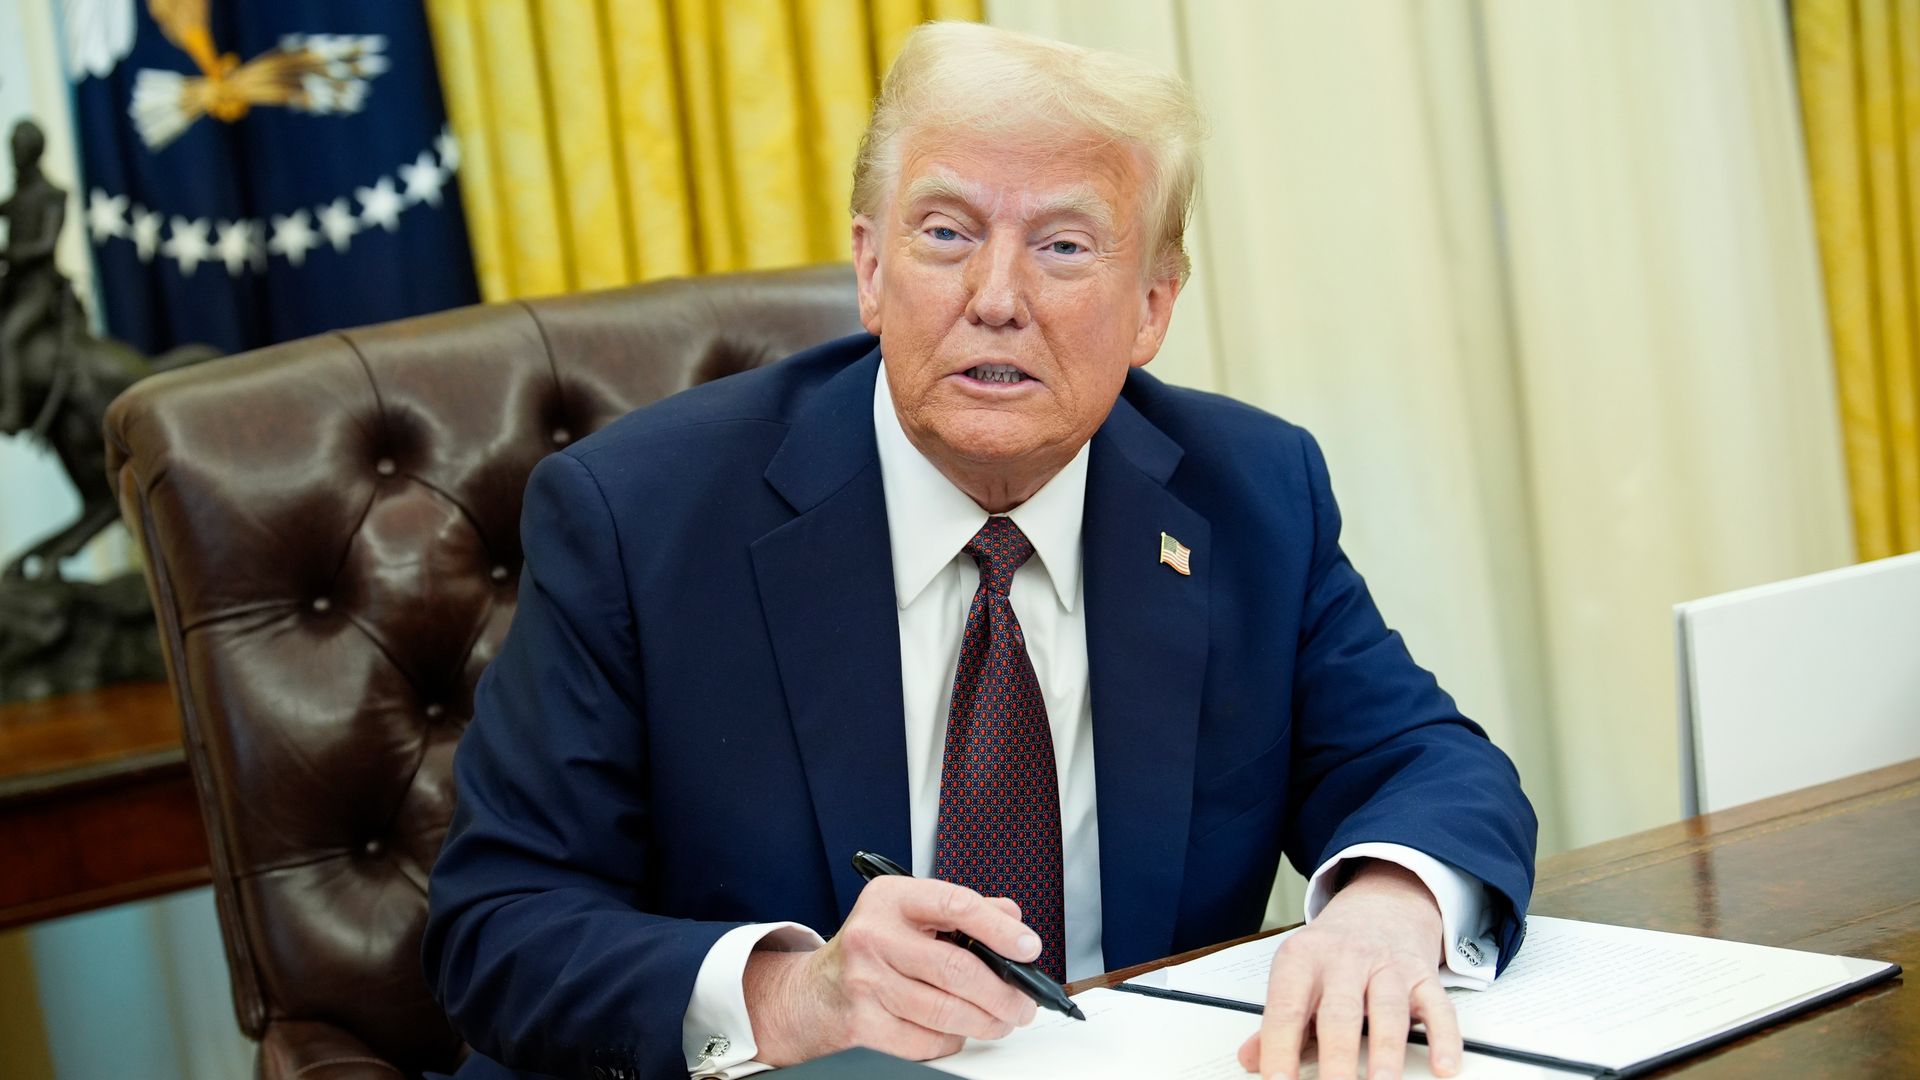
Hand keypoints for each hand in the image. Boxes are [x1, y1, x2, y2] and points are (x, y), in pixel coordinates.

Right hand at [741, 876, 1040, 1063]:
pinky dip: (953, 1040)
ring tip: (1001, 1020)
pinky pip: (928, 1042)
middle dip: (1004, 992)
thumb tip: (1013, 921)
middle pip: (957, 969)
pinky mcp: (863, 1026)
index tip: (1029, 948)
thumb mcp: (909, 914)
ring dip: (987, 1022)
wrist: (815, 993)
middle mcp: (873, 937)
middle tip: (1024, 1003)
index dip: (1000, 929)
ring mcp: (865, 984)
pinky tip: (955, 1030)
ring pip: (947, 1012)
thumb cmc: (871, 949)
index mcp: (890, 899)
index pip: (956, 904)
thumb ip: (962, 911)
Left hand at [1237, 861, 1461, 1079]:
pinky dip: (1444, 1038)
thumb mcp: (1298, 973)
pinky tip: (1443, 1065)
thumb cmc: (1334, 950)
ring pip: (1389, 1010)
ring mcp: (1388, 966)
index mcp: (1304, 958)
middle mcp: (1346, 959)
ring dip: (1386, 1053)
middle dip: (1337, 1058)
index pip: (1286, 1008)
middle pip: (1340, 1012)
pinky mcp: (1423, 976)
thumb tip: (1252, 1058)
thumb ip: (1278, 1019)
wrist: (1380, 905)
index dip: (1279, 1047)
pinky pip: (1438, 1007)